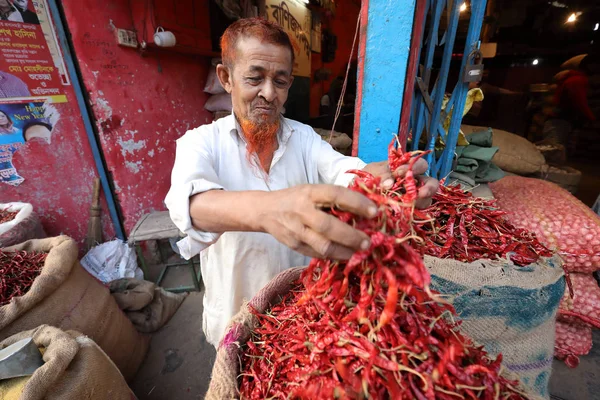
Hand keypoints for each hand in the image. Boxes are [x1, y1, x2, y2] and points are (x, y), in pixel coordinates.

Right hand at [259, 185, 376, 259]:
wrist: (265, 210)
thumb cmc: (295, 199)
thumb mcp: (311, 191)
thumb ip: (332, 199)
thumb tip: (364, 209)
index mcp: (309, 192)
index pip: (336, 195)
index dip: (357, 203)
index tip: (374, 212)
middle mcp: (301, 211)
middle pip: (329, 226)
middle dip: (352, 236)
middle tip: (369, 242)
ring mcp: (296, 231)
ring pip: (323, 246)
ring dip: (345, 251)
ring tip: (360, 252)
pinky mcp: (294, 246)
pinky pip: (318, 254)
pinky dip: (335, 257)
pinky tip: (346, 256)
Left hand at [363, 159, 438, 208]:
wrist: (359, 193)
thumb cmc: (369, 177)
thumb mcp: (372, 171)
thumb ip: (381, 173)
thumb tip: (390, 182)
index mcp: (408, 169)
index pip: (420, 165)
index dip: (414, 167)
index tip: (399, 172)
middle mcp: (414, 182)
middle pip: (431, 183)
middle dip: (429, 187)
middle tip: (421, 193)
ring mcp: (413, 198)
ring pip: (426, 200)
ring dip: (422, 202)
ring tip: (412, 204)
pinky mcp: (408, 211)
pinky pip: (416, 213)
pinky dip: (412, 213)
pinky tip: (404, 213)